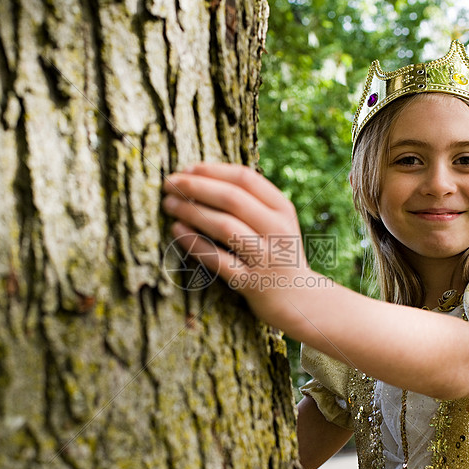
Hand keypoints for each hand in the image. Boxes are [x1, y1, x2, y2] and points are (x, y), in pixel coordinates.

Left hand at [162, 163, 315, 318]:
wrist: (300, 300)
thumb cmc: (277, 253)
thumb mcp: (277, 222)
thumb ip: (252, 200)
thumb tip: (202, 176)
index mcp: (282, 209)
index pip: (246, 178)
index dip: (213, 170)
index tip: (187, 168)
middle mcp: (277, 230)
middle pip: (232, 198)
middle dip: (195, 187)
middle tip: (169, 183)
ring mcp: (265, 257)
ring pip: (224, 226)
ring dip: (191, 211)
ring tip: (169, 204)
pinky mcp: (250, 282)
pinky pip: (216, 258)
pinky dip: (193, 242)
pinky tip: (176, 229)